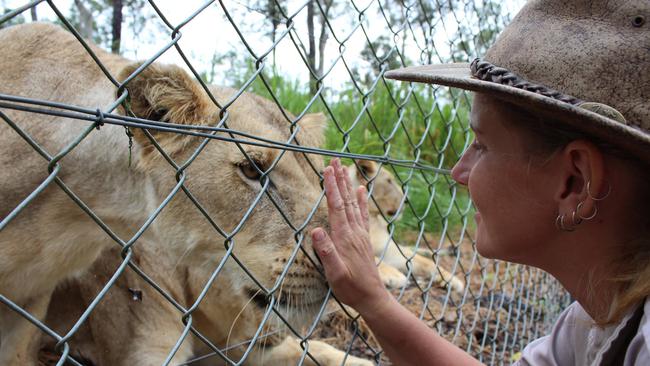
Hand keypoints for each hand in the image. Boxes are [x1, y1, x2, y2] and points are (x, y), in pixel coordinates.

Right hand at [311, 158, 391, 315]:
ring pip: (354, 203)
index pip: (336, 206)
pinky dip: (362, 200)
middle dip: (339, 179)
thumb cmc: (350, 287)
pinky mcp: (364, 238)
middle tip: (334, 160)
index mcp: (344, 237)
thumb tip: (315, 230)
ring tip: (345, 168)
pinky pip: (363, 214)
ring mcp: (360, 234)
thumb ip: (326, 252)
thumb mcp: (334, 273)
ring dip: (348, 185)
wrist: (372, 297)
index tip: (327, 170)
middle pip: (345, 200)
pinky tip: (362, 189)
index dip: (331, 187)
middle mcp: (353, 231)